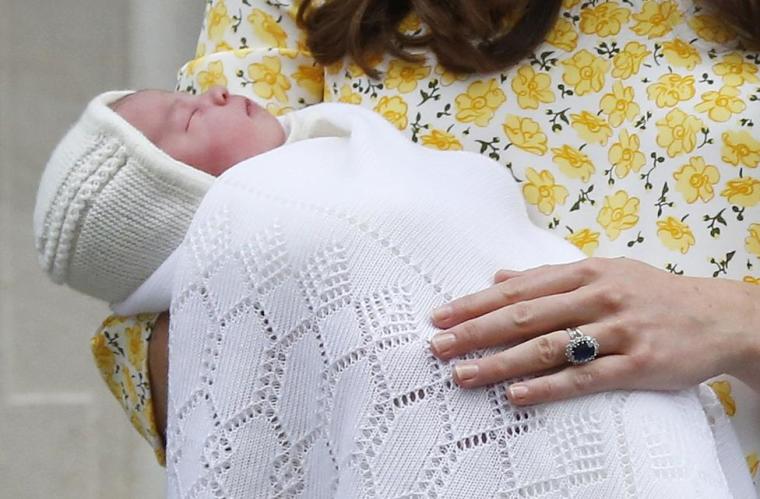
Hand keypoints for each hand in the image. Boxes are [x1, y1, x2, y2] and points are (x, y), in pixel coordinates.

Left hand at [428, 257, 759, 404]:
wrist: (718, 316)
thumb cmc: (650, 293)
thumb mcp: (602, 271)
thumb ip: (549, 277)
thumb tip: (499, 276)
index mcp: (584, 272)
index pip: (517, 289)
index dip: (475, 303)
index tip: (440, 316)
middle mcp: (597, 295)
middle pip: (524, 316)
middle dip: (475, 331)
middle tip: (437, 346)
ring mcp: (618, 329)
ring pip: (548, 347)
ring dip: (501, 362)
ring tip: (464, 374)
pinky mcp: (638, 363)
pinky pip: (586, 377)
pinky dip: (549, 386)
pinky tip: (517, 395)